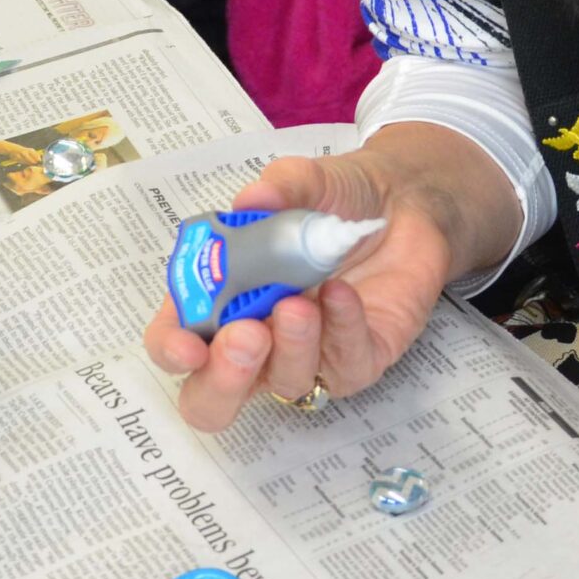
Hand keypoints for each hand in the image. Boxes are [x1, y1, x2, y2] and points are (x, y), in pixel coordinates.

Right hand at [143, 146, 460, 432]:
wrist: (405, 201)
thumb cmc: (337, 198)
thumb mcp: (304, 181)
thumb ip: (278, 188)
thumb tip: (252, 200)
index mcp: (220, 299)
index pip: (177, 341)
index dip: (173, 349)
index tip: (187, 345)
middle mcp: (257, 339)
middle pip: (215, 397)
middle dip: (223, 379)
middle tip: (245, 338)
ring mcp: (307, 356)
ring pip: (285, 384)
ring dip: (289, 347)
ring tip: (299, 304)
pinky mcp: (358, 360)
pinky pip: (346, 365)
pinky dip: (341, 330)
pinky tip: (341, 294)